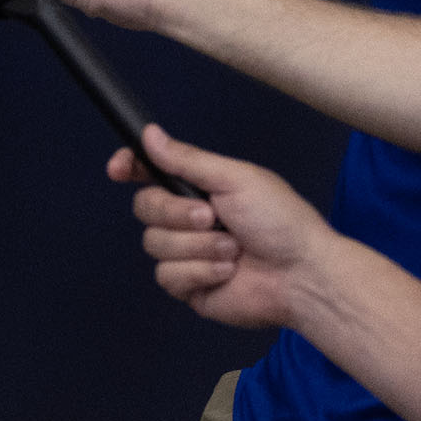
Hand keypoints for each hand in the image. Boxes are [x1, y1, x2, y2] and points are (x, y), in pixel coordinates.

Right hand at [108, 123, 331, 329]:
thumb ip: (188, 160)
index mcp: (199, 188)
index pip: (150, 172)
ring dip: (197, 246)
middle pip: (145, 207)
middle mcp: (188, 220)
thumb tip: (149, 134)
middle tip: (211, 216)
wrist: (301, 275)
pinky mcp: (189, 286)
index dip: (130, 167)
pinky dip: (200, 271)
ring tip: (233, 250)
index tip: (119, 169)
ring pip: (154, 244)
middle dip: (177, 213)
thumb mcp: (236, 179)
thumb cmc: (281, 222)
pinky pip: (167, 276)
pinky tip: (228, 272)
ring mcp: (186, 253)